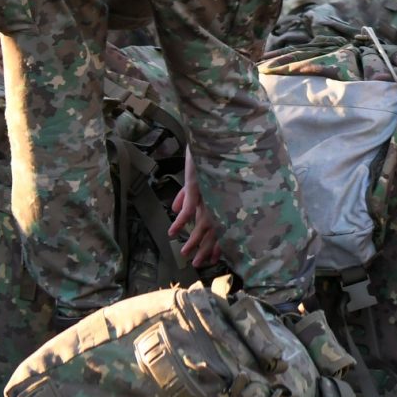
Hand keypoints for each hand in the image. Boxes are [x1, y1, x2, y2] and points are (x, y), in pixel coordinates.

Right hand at [168, 150, 221, 268]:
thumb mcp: (200, 176)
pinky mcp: (198, 183)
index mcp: (224, 195)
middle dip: (209, 247)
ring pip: (204, 221)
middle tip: (201, 264)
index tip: (216, 258)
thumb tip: (177, 209)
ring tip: (186, 254)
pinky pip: (190, 205)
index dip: (221, 241)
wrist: (213, 132)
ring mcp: (210, 191)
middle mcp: (220, 195)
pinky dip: (182, 220)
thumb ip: (190, 194)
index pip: (224, 223)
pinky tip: (173, 231)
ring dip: (195, 239)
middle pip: (216, 227)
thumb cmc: (208, 153)